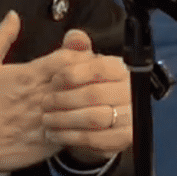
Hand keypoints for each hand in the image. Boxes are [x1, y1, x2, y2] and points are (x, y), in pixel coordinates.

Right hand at [0, 12, 94, 172]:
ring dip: (89, 102)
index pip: (69, 58)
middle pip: (82, 80)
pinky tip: (80, 124)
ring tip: (89, 100)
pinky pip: (75, 131)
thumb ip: (1, 37)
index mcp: (30, 74)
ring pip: (82, 106)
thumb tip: (12, 16)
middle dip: (91, 76)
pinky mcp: (49, 141)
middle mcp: (42, 95)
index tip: (82, 57)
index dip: (81, 55)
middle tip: (93, 77)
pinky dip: (81, 126)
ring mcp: (48, 119)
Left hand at [41, 28, 131, 163]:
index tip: (53, 81)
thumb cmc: (86, 90)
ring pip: (94, 118)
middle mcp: (130, 90)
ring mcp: (131, 116)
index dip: (73, 74)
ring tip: (47, 120)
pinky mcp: (126, 138)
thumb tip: (75, 36)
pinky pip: (97, 139)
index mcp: (120, 69)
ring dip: (65, 120)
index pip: (99, 67)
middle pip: (95, 94)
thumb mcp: (78, 68)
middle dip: (64, 100)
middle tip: (45, 103)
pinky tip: (56, 134)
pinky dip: (73, 137)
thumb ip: (75, 50)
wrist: (98, 124)